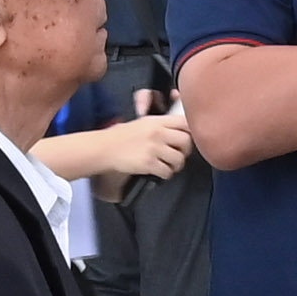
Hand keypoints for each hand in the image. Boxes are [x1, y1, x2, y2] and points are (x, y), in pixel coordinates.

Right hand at [49, 107, 192, 184]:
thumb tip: (181, 125)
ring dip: (176, 165)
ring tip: (168, 165)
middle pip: (186, 142)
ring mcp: (154, 149)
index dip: (191, 132)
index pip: (185, 122)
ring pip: (179, 159)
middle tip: (178, 154)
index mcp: (157, 121)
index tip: (188, 139)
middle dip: (185, 151)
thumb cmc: (122, 136)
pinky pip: (167, 172)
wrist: (105, 148)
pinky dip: (165, 174)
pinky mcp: (149, 164)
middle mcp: (158, 133)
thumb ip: (162, 123)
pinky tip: (159, 172)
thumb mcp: (143, 122)